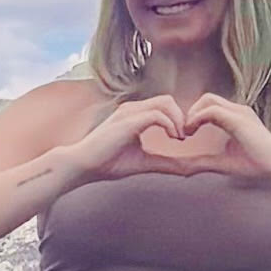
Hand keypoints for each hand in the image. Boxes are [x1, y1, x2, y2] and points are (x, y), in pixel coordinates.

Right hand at [51, 93, 200, 189]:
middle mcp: (132, 109)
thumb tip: (190, 170)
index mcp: (134, 115)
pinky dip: (170, 125)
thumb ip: (166, 162)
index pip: (164, 105)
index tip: (183, 139)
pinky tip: (173, 139)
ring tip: (180, 138)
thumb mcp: (144, 162)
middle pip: (167, 100)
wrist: (81, 166)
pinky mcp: (128, 121)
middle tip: (185, 138)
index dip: (178, 119)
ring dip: (178, 120)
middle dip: (182, 116)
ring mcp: (129, 112)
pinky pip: (156, 115)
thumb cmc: (107, 163)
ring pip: (164, 103)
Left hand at [162, 93, 270, 187]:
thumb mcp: (222, 163)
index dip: (195, 116)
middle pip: (207, 99)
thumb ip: (202, 162)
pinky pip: (212, 110)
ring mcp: (241, 113)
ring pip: (208, 100)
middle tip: (183, 133)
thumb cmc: (256, 168)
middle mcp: (239, 111)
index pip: (210, 105)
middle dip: (191, 112)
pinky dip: (197, 119)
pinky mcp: (240, 120)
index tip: (186, 134)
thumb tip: (181, 169)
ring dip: (192, 114)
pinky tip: (191, 133)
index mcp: (236, 118)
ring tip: (186, 133)